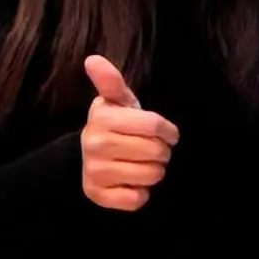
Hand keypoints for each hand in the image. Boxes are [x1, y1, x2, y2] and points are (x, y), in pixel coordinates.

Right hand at [77, 51, 178, 211]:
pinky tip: (133, 183)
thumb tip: (93, 59)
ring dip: (154, 172)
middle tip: (153, 150)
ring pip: (150, 176)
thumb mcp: (117, 102)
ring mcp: (95, 171)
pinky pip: (137, 199)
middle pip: (155, 151)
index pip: (153, 124)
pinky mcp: (98, 195)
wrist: (90, 159)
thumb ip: (111, 81)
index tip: (167, 133)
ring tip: (143, 164)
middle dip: (162, 152)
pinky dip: (142, 193)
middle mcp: (94, 144)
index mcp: (102, 117)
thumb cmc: (115, 126)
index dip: (168, 130)